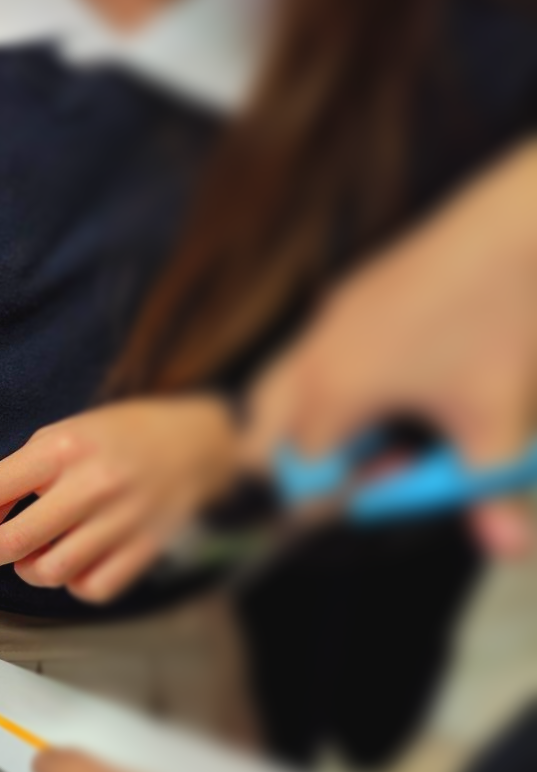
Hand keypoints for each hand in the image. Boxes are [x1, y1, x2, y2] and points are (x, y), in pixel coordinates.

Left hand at [0, 395, 240, 603]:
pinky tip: (73, 564)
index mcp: (62, 449)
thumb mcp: (62, 437)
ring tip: (31, 553)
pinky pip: (91, 588)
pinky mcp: (145, 549)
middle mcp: (90, 486)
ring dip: (27, 570)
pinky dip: (73, 584)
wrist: (198, 443)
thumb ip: (15, 478)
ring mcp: (121, 521)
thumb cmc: (118, 436)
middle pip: (12, 543)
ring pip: (49, 573)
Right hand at [249, 140, 536, 558]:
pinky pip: (315, 351)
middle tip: (369, 464)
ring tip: (384, 421)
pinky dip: (336, 378)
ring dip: (314, 420)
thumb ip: (489, 494)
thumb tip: (504, 548)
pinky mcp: (352, 291)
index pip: (295, 476)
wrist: (521, 223)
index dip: (334, 500)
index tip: (381, 490)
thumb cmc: (501, 319)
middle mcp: (313, 356)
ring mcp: (327, 318)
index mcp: (333, 395)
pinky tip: (405, 369)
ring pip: (281, 388)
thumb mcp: (499, 422)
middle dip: (302, 463)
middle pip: (262, 434)